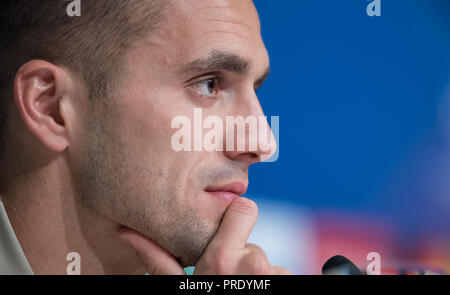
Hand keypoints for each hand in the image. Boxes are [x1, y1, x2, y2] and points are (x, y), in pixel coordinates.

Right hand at [118, 197, 291, 274]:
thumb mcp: (178, 287)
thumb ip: (157, 258)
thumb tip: (126, 231)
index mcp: (223, 257)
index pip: (245, 208)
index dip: (237, 215)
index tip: (228, 230)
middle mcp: (252, 263)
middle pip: (252, 242)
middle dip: (242, 257)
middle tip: (228, 279)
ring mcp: (273, 276)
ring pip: (266, 262)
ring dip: (256, 275)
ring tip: (240, 292)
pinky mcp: (287, 283)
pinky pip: (281, 277)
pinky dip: (270, 285)